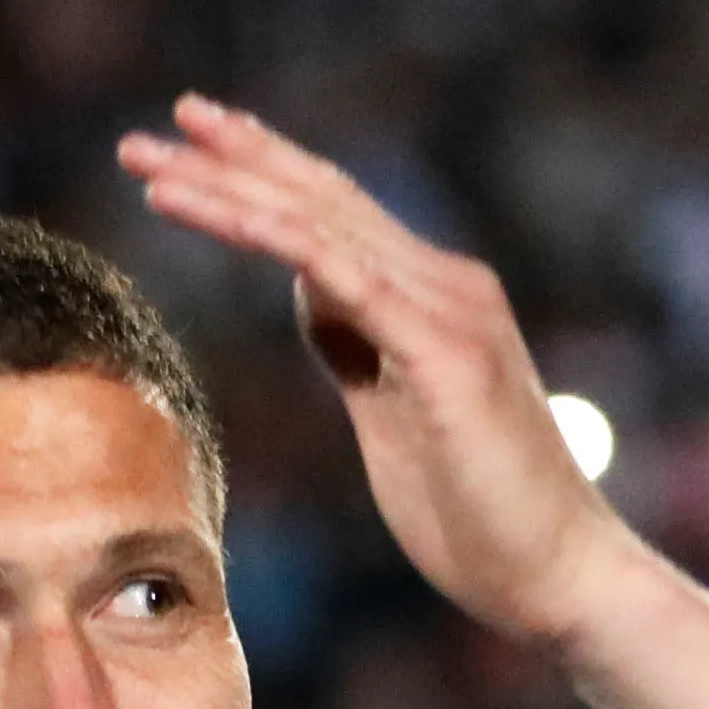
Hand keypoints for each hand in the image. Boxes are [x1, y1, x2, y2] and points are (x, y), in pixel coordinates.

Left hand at [118, 94, 655, 655]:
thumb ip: (357, 346)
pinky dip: (268, 233)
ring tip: (149, 163)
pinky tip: (210, 210)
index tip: (190, 144)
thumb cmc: (481, 514)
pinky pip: (341, 275)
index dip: (263, 171)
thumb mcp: (394, 413)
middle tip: (150, 132)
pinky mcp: (444, 353)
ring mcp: (448, 312)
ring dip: (226, 187)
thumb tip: (312, 295)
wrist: (559, 576)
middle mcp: (445, 284)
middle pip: (320, 198)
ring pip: (317, 224)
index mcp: (433, 298)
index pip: (335, 214)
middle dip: (231, 158)